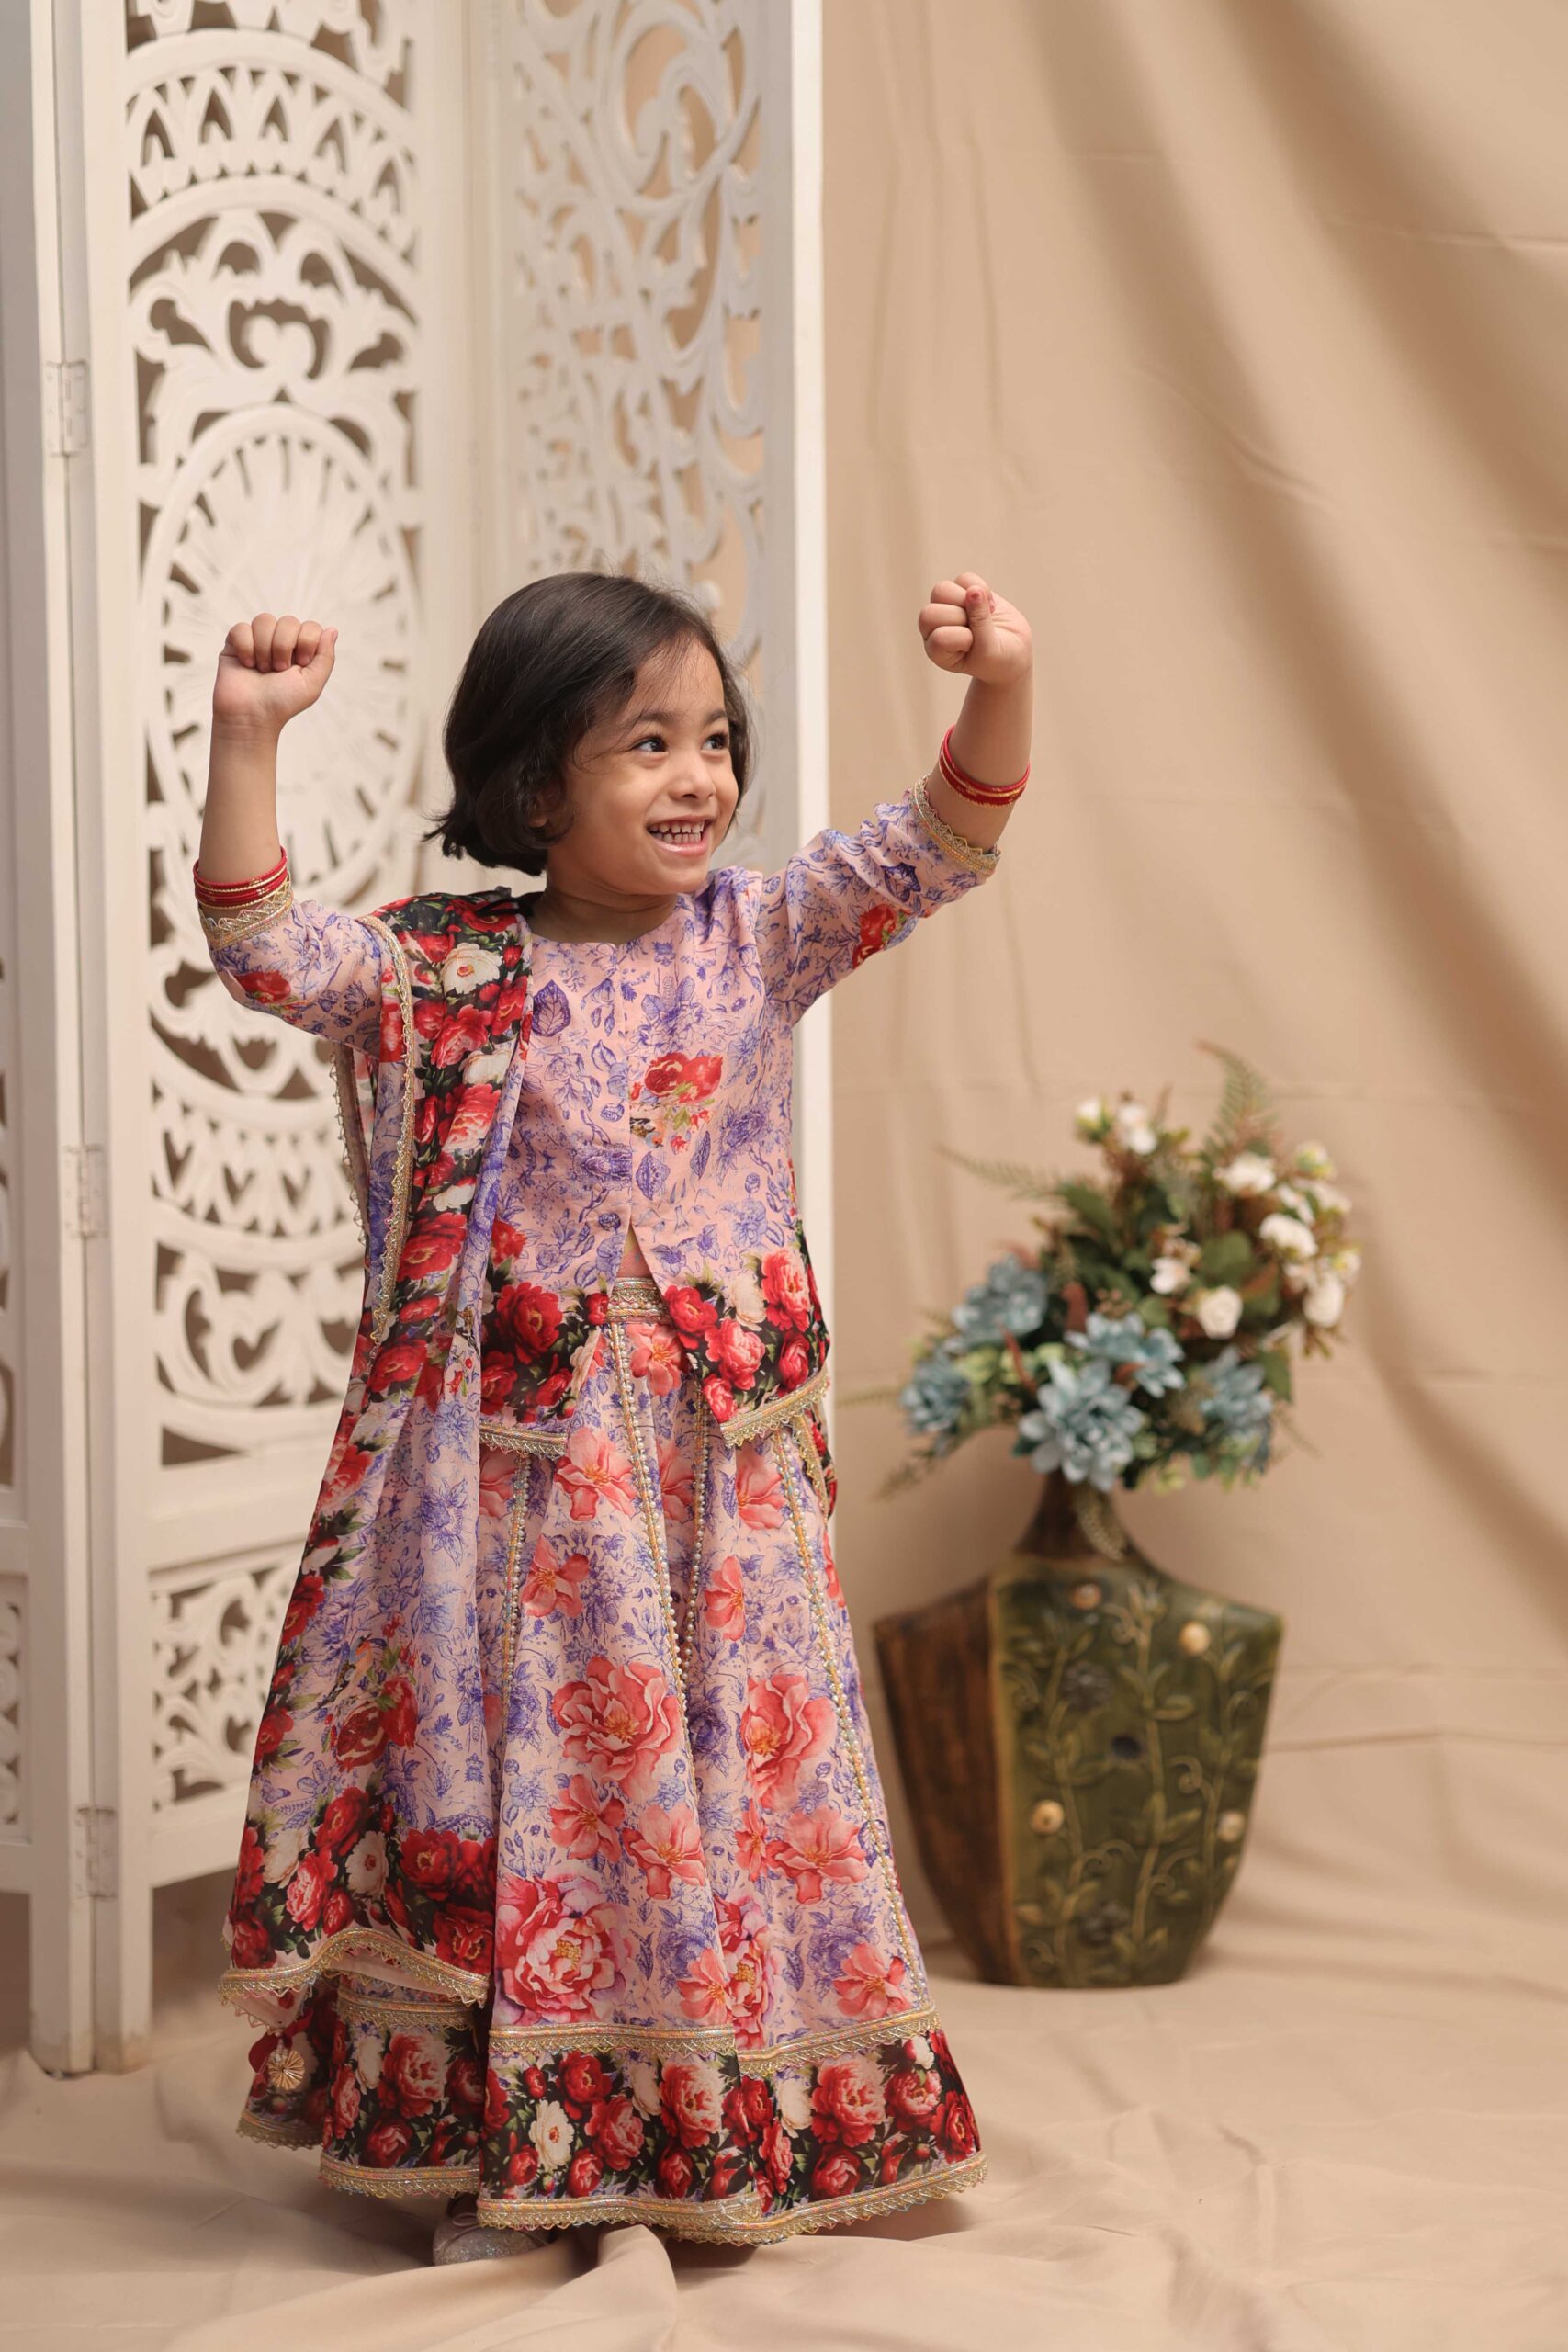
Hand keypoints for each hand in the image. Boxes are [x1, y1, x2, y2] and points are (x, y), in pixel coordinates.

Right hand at [212, 612, 337, 734]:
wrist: (251, 715)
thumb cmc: (282, 703)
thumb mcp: (312, 684)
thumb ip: (326, 657)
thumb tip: (332, 630)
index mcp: (300, 650)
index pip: (310, 627)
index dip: (306, 642)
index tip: (301, 664)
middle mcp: (280, 642)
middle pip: (288, 621)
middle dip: (283, 647)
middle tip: (279, 670)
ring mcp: (257, 640)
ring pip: (264, 620)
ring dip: (264, 648)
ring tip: (262, 670)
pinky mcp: (235, 642)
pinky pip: (241, 628)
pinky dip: (246, 648)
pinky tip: (247, 665)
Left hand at [918, 573, 1031, 688]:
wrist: (1014, 649)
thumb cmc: (997, 658)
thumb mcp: (989, 649)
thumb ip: (980, 622)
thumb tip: (973, 590)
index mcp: (936, 650)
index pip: (938, 637)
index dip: (962, 637)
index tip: (976, 645)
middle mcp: (935, 628)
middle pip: (930, 612)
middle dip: (960, 617)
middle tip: (979, 627)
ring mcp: (947, 608)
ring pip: (941, 590)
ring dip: (966, 599)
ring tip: (986, 612)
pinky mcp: (962, 592)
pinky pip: (964, 579)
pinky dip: (982, 588)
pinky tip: (991, 606)